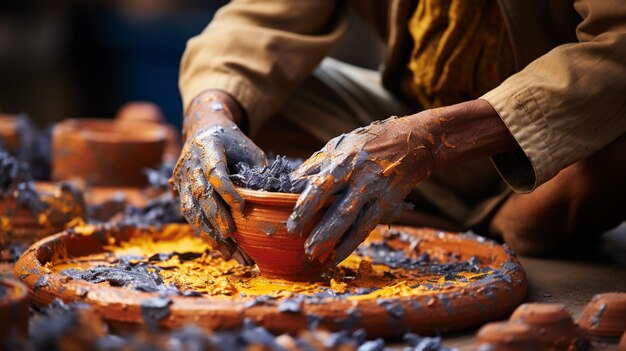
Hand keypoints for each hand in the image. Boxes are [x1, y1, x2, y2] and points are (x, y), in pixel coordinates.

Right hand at [171, 91, 266, 263]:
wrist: (203, 129)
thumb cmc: (233, 142)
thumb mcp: (249, 150)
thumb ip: (258, 171)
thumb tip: (277, 198)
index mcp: (208, 147)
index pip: (215, 172)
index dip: (227, 191)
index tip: (243, 208)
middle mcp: (190, 163)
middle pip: (200, 193)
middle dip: (216, 216)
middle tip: (232, 235)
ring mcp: (182, 178)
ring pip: (191, 209)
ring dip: (210, 233)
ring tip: (230, 252)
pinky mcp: (179, 191)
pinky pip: (190, 216)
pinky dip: (205, 234)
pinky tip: (222, 249)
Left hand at [287, 114, 436, 264]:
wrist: (413, 142)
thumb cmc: (366, 144)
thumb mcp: (339, 146)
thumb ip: (315, 166)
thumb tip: (288, 184)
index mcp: (344, 161)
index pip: (321, 185)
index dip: (305, 205)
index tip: (289, 222)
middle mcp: (361, 178)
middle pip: (340, 209)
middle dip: (321, 229)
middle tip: (300, 244)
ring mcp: (375, 193)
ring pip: (354, 223)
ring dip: (333, 241)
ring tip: (314, 256)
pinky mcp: (386, 205)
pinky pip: (365, 229)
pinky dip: (348, 245)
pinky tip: (334, 258)